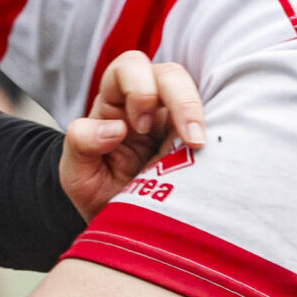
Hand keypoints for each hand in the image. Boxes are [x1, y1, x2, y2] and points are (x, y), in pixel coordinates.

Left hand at [59, 50, 208, 219]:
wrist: (124, 227)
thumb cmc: (98, 194)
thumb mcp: (76, 174)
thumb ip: (81, 143)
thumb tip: (116, 127)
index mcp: (114, 105)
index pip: (128, 68)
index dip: (138, 88)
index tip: (138, 128)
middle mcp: (148, 107)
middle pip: (170, 74)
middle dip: (179, 98)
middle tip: (181, 137)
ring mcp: (177, 123)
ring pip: (200, 93)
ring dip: (200, 115)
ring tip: (198, 145)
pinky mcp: (199, 142)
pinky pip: (220, 121)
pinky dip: (220, 130)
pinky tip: (215, 153)